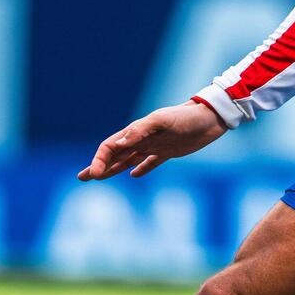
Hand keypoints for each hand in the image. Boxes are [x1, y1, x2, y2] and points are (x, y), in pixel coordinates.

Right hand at [78, 101, 226, 180]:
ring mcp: (155, 145)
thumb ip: (141, 130)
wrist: (210, 118)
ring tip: (100, 177)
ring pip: (129, 159)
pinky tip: (134, 175)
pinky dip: (141, 169)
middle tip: (83, 178)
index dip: (100, 160)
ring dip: (114, 168)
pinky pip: (150, 162)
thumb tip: (120, 143)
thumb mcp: (163, 120)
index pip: (111, 146)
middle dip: (99, 166)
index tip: (94, 174)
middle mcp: (143, 139)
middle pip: (115, 155)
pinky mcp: (169, 152)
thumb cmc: (186, 117)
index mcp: (137, 131)